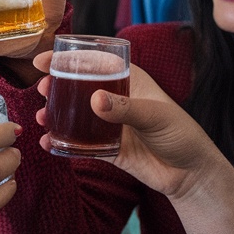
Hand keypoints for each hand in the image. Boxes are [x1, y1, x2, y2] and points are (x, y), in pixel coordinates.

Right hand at [29, 56, 225, 200]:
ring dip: (55, 113)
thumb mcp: (156, 116)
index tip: (44, 60)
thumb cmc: (181, 135)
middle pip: (79, 85)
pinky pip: (79, 143)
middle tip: (41, 88)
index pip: (96, 61)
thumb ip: (126, 108)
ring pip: (75, 114)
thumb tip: (95, 100)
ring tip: (42, 116)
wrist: (191, 175)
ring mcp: (110, 124)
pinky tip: (48, 142)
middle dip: (57, 84)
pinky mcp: (107, 148)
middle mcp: (116, 98)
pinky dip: (62, 142)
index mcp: (129, 80)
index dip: (69, 57)